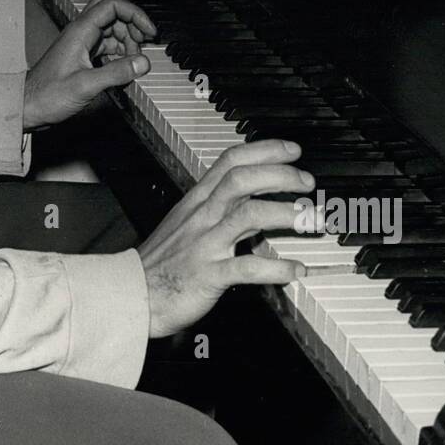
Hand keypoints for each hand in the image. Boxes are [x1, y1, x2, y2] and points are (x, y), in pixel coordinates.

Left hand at [23, 0, 155, 130]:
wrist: (28, 105)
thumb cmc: (47, 95)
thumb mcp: (85, 85)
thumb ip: (116, 73)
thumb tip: (142, 62)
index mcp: (80, 31)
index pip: (113, 4)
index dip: (135, 14)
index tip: (149, 32)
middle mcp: (81, 32)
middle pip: (112, 10)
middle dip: (132, 22)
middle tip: (144, 41)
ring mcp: (81, 42)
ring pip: (111, 27)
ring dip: (127, 40)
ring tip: (134, 60)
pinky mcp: (83, 54)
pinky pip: (106, 44)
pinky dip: (119, 52)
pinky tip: (123, 67)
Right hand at [137, 139, 316, 338]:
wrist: (132, 294)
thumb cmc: (161, 261)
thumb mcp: (185, 222)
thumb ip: (216, 208)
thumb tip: (252, 201)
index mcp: (197, 200)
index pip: (231, 160)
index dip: (265, 150)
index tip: (293, 152)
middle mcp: (202, 216)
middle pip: (242, 179)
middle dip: (281, 175)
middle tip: (308, 183)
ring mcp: (205, 244)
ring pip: (248, 215)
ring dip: (287, 214)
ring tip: (312, 220)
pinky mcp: (209, 274)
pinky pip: (247, 267)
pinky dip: (276, 268)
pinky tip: (296, 269)